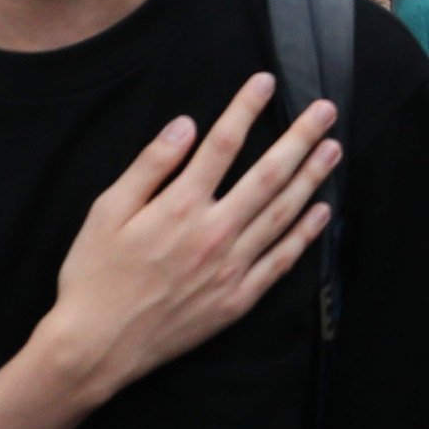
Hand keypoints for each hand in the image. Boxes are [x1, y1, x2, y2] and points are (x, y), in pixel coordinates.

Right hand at [35, 75, 340, 403]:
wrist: (98, 346)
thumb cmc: (94, 276)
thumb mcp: (107, 211)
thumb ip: (150, 166)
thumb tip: (186, 125)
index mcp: (180, 205)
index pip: (223, 144)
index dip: (246, 108)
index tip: (266, 81)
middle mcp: (214, 232)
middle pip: (268, 174)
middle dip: (300, 138)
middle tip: (326, 111)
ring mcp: (231, 268)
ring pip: (283, 213)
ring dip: (312, 178)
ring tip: (333, 150)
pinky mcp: (238, 299)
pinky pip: (281, 261)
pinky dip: (304, 235)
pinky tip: (321, 213)